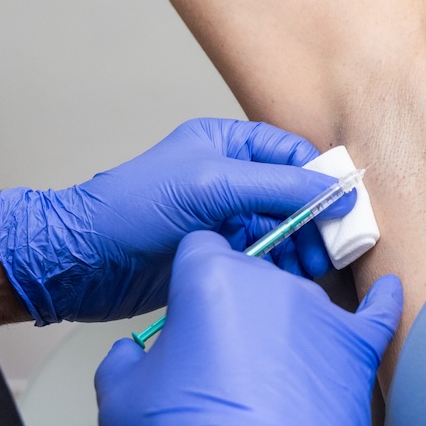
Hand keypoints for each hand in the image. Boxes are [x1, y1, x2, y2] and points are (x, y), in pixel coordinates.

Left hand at [0, 119, 353, 323]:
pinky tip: (287, 281)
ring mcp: (224, 217)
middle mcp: (228, 178)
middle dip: (315, 221)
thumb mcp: (210, 187)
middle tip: (330, 249)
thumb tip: (333, 192)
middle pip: (294, 194)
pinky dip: (281, 268)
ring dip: (301, 249)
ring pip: (283, 229)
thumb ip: (276, 186)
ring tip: (309, 270)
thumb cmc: (130, 211)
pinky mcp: (219, 252)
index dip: (321, 179)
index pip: (292, 153)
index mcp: (226, 145)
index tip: (343, 209)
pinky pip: (265, 257)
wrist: (82, 263)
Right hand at [95, 231, 402, 425]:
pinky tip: (386, 293)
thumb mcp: (119, 398)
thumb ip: (124, 360)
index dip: (191, 278)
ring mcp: (319, 313)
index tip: (190, 304)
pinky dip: (380, 304)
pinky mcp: (356, 349)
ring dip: (285, 329)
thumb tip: (131, 356)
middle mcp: (270, 283)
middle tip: (222, 362)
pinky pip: (375, 314)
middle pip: (251, 275)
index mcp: (210, 277)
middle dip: (234, 309)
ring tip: (269, 383)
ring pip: (299, 302)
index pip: (201, 248)